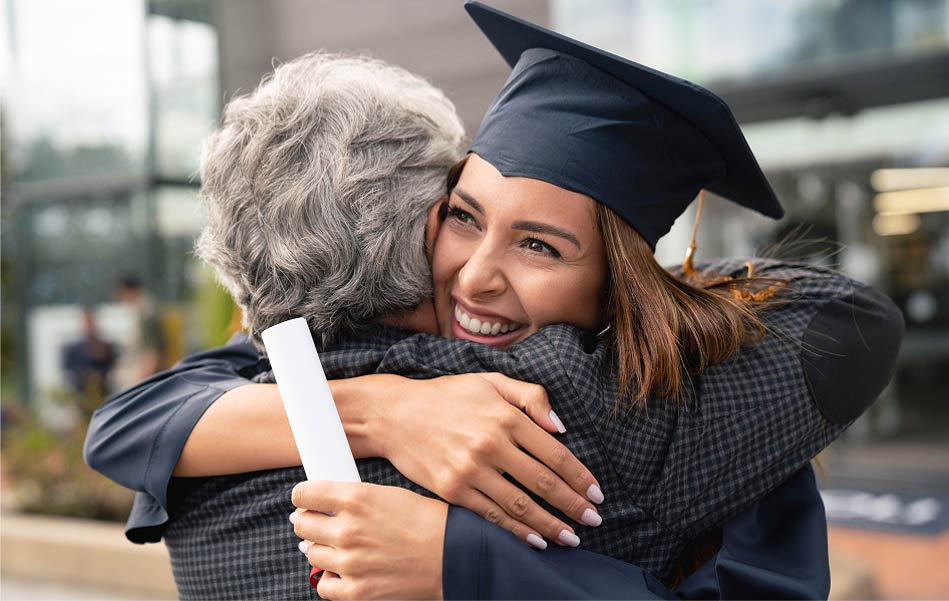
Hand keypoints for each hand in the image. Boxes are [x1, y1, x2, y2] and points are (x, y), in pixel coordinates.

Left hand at [291, 481, 446, 599]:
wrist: (452, 555)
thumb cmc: (427, 521)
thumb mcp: (389, 494)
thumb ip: (355, 498)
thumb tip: (328, 504)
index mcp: (356, 498)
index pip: (304, 494)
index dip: (303, 496)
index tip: (306, 500)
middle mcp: (347, 529)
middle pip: (302, 524)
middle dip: (308, 521)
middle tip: (318, 523)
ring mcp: (349, 562)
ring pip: (310, 553)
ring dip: (320, 548)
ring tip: (338, 546)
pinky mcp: (356, 590)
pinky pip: (323, 585)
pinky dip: (330, 578)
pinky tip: (341, 571)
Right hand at [370, 372, 602, 548]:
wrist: (394, 414)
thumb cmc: (446, 396)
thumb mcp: (490, 383)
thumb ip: (530, 397)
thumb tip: (560, 427)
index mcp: (505, 417)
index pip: (555, 453)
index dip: (580, 476)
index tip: (597, 492)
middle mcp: (490, 444)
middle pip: (543, 482)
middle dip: (574, 505)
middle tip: (594, 519)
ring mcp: (470, 470)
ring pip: (520, 505)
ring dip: (551, 525)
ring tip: (572, 537)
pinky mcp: (452, 490)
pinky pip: (492, 515)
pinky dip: (517, 531)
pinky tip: (535, 540)